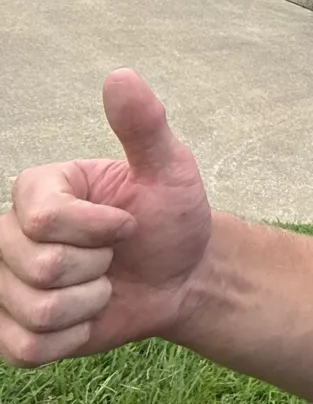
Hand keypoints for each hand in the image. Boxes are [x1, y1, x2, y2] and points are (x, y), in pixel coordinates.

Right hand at [0, 69, 212, 366]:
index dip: (99, 228)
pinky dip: (73, 337)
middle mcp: (11, 234)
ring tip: (104, 285)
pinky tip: (88, 317)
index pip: (44, 219)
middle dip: (98, 266)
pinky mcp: (14, 331)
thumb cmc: (173, 217)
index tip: (127, 222)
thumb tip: (120, 76)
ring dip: (90, 303)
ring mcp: (7, 284)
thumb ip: (144, 125)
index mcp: (40, 189)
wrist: (184, 275)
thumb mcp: (170, 169)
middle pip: (40, 266)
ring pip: (37, 310)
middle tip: (115, 257)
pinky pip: (28, 348)